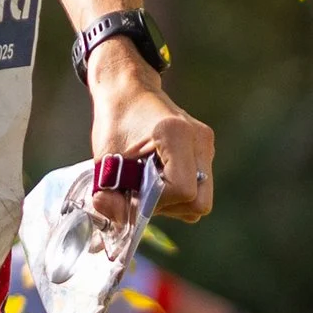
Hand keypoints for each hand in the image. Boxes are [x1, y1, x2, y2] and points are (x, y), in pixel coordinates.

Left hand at [85, 42, 214, 219]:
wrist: (128, 91)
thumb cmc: (115, 122)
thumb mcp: (106, 161)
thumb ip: (110, 195)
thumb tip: (118, 221)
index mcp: (175, 135)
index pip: (182, 191)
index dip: (157, 202)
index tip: (135, 192)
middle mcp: (199, 139)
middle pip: (200, 202)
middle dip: (169, 207)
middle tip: (142, 193)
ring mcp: (206, 144)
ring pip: (201, 198)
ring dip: (173, 202)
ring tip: (148, 183)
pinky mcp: (205, 149)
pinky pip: (199, 186)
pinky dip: (178, 191)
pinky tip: (158, 177)